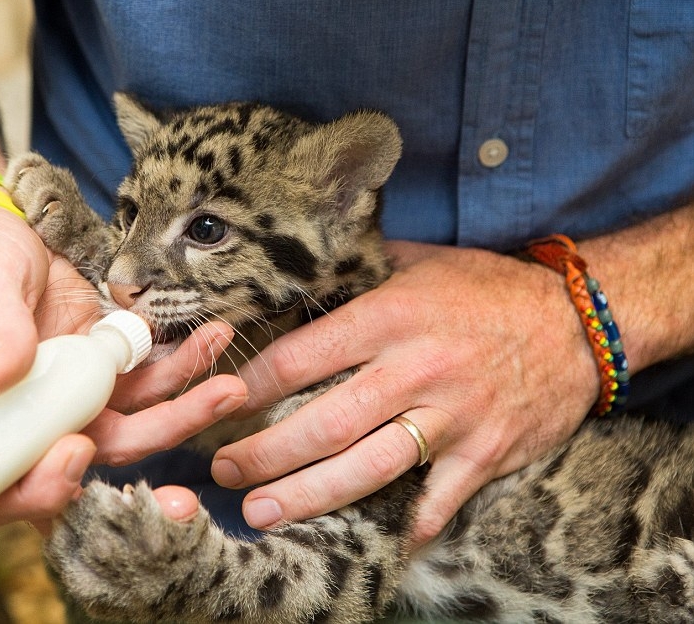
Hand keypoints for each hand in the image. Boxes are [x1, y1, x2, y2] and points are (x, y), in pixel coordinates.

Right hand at [0, 201, 246, 532]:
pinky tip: (210, 339)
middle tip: (186, 485)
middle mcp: (27, 423)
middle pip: (82, 469)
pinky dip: (181, 368)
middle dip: (143, 480)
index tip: (76, 449)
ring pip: (131, 430)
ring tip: (228, 386)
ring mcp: (72, 402)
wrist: (6, 226)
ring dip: (182, 414)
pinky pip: (147, 384)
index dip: (36, 493)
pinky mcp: (106, 373)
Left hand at [211, 240, 598, 544]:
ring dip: (310, 495)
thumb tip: (299, 270)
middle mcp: (417, 368)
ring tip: (262, 512)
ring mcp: (454, 415)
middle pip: (325, 421)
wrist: (581, 320)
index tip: (222, 404)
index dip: (254, 385)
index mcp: (391, 316)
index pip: (303, 356)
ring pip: (368, 467)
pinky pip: (439, 498)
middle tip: (223, 471)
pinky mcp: (487, 451)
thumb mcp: (420, 262)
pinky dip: (408, 524)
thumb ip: (359, 269)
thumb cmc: (488, 287)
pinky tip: (373, 542)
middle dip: (265, 453)